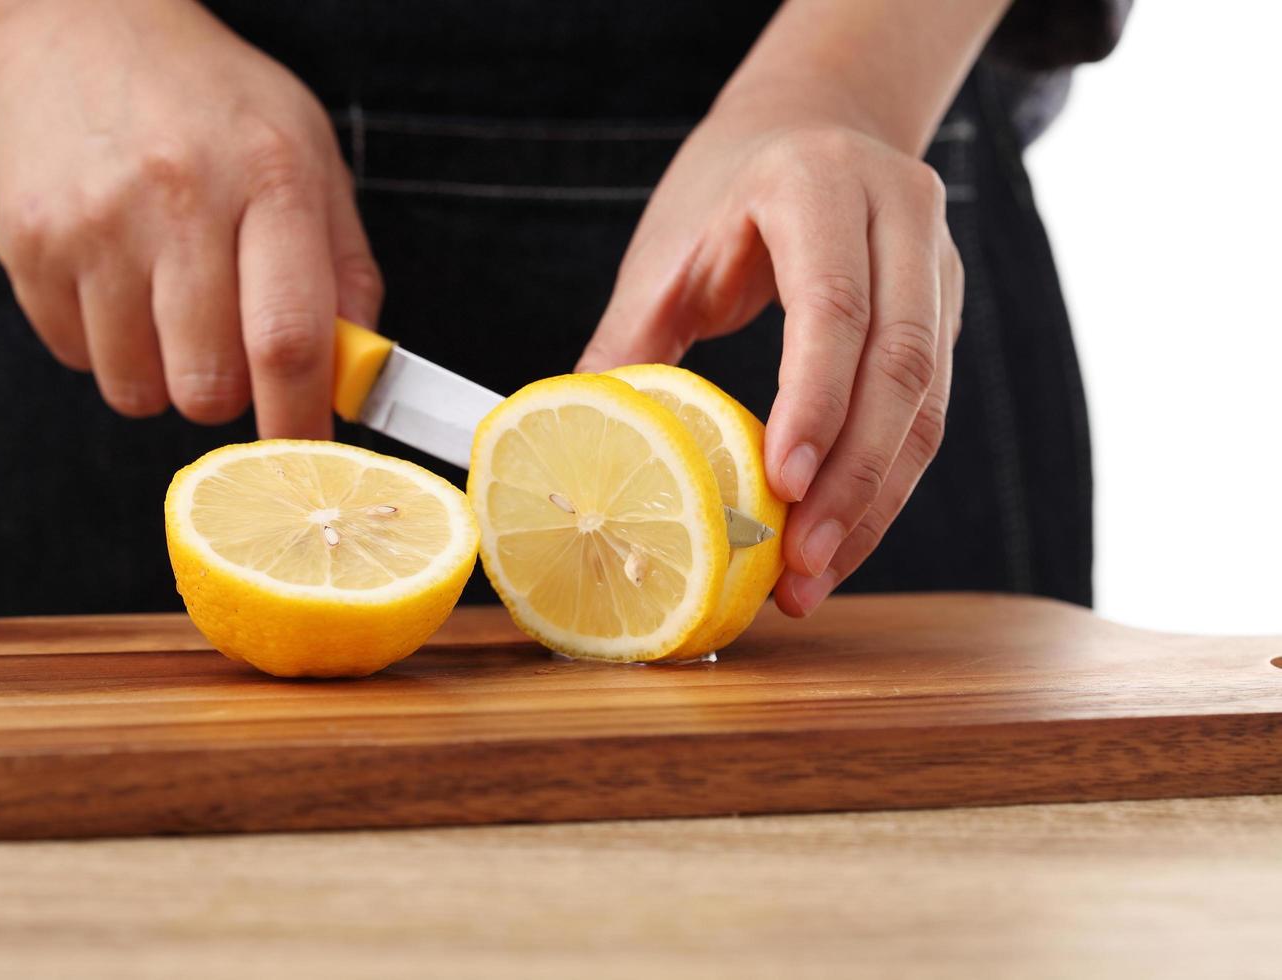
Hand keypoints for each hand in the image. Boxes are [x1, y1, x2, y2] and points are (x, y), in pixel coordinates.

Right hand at [0, 0, 379, 435]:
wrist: (84, 30)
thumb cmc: (219, 112)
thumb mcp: (312, 162)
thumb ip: (346, 275)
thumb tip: (354, 384)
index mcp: (269, 177)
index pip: (288, 339)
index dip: (300, 421)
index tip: (307, 457)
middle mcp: (177, 197)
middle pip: (208, 385)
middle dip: (229, 400)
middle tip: (231, 355)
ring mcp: (90, 222)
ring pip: (137, 390)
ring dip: (164, 378)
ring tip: (171, 308)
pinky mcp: (25, 243)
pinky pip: (76, 359)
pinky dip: (106, 346)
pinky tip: (118, 280)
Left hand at [576, 95, 962, 616]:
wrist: (811, 124)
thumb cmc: (724, 191)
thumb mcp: (666, 251)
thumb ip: (629, 341)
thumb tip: (575, 441)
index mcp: (819, 184)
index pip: (834, 303)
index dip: (814, 400)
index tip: (780, 485)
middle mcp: (900, 215)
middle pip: (900, 364)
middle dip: (853, 479)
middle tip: (799, 565)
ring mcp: (938, 264)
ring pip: (928, 401)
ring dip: (874, 502)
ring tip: (814, 579)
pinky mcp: (946, 314)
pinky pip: (927, 413)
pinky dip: (884, 486)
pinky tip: (838, 542)